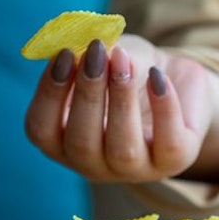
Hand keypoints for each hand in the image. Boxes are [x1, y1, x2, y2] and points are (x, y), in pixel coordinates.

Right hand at [24, 34, 218, 183]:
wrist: (176, 78)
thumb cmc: (129, 68)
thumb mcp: (106, 55)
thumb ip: (93, 55)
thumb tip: (87, 50)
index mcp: (63, 142)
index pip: (41, 130)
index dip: (49, 93)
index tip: (65, 54)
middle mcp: (95, 165)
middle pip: (81, 143)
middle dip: (87, 94)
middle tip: (96, 53)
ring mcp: (135, 169)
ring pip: (123, 149)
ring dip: (120, 100)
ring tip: (123, 60)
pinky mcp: (174, 161)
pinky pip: (169, 143)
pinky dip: (163, 107)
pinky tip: (158, 75)